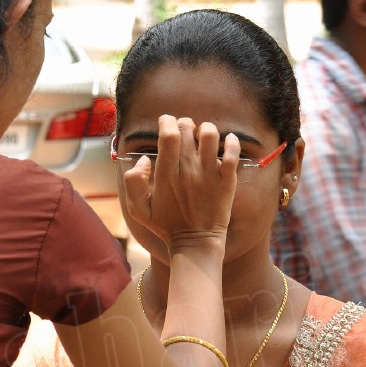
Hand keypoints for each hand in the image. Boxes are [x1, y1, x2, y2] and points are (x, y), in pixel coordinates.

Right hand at [121, 115, 237, 251]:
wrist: (196, 244)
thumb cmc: (166, 226)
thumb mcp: (138, 210)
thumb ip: (133, 182)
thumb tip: (145, 159)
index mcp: (166, 175)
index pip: (168, 135)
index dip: (166, 122)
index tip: (166, 123)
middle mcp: (188, 171)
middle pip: (188, 130)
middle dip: (184, 124)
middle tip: (184, 132)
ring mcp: (209, 175)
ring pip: (210, 135)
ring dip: (206, 129)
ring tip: (203, 136)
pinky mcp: (227, 182)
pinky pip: (232, 154)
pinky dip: (232, 142)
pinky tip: (228, 141)